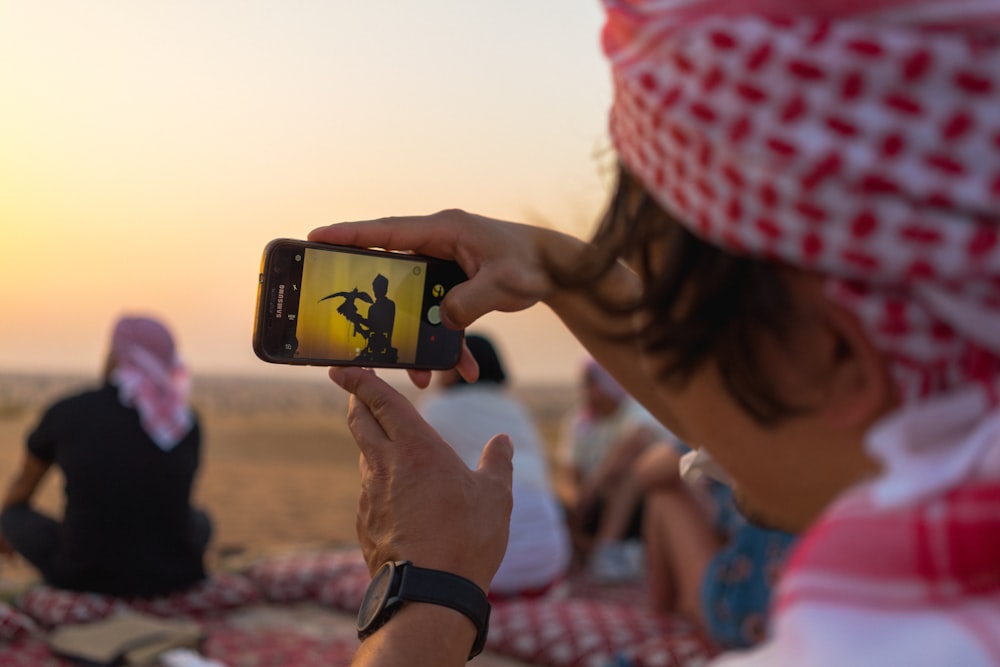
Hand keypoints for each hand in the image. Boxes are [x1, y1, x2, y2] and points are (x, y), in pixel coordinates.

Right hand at [309, 211, 586, 385]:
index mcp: (443, 231)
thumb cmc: (532, 264)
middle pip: (391, 270)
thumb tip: (443, 322)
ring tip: (419, 373)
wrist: (558, 270)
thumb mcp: (504, 283)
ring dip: (417, 337)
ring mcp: (446, 266)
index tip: (314, 238)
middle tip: (343, 314)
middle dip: (373, 299)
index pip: (386, 232)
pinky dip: (450, 342)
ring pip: (415, 302)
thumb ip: (470, 301)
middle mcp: (439, 245)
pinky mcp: (457, 286)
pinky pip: (441, 315)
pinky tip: (465, 370)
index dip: (348, 235)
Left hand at [329, 366, 513, 590]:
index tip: (346, 367)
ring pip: (365, 456)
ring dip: (373, 444)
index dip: (361, 380)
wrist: (429, 593)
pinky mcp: (365, 522)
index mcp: (415, 447)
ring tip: (392, 445)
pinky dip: (380, 481)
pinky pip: (369, 490)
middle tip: (361, 392)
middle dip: (357, 401)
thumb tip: (503, 440)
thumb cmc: (467, 539)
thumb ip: (497, 462)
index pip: (380, 400)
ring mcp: (369, 495)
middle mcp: (385, 465)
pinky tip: (398, 494)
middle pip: (359, 420)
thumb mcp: (495, 496)